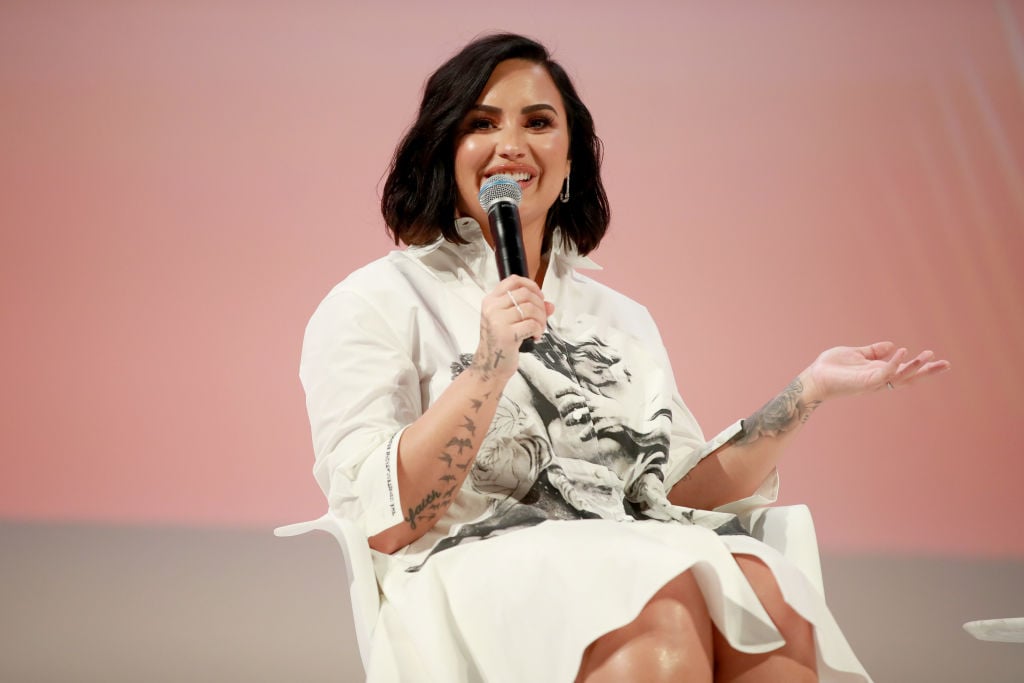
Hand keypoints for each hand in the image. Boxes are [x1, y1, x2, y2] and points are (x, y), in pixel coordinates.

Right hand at [473, 275, 553, 381]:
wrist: (490, 366)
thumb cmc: (499, 343)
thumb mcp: (508, 321)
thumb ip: (528, 309)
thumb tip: (549, 305)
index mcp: (490, 301)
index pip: (513, 281)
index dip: (531, 285)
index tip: (539, 296)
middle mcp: (492, 308)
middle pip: (526, 293)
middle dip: (540, 305)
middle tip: (541, 317)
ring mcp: (498, 321)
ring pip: (531, 308)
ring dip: (541, 319)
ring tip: (538, 328)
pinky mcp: (507, 335)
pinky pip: (532, 324)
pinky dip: (538, 330)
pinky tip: (534, 336)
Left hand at [803, 341, 950, 402]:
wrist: (815, 377)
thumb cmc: (832, 367)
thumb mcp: (857, 354)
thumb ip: (874, 351)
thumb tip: (891, 345)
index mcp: (878, 372)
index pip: (904, 370)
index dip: (921, 366)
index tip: (938, 360)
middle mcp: (879, 379)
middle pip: (908, 377)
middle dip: (927, 371)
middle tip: (947, 364)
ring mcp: (873, 382)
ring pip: (900, 376)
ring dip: (915, 366)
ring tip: (928, 356)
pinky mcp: (865, 382)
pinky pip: (884, 373)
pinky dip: (894, 363)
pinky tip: (902, 351)